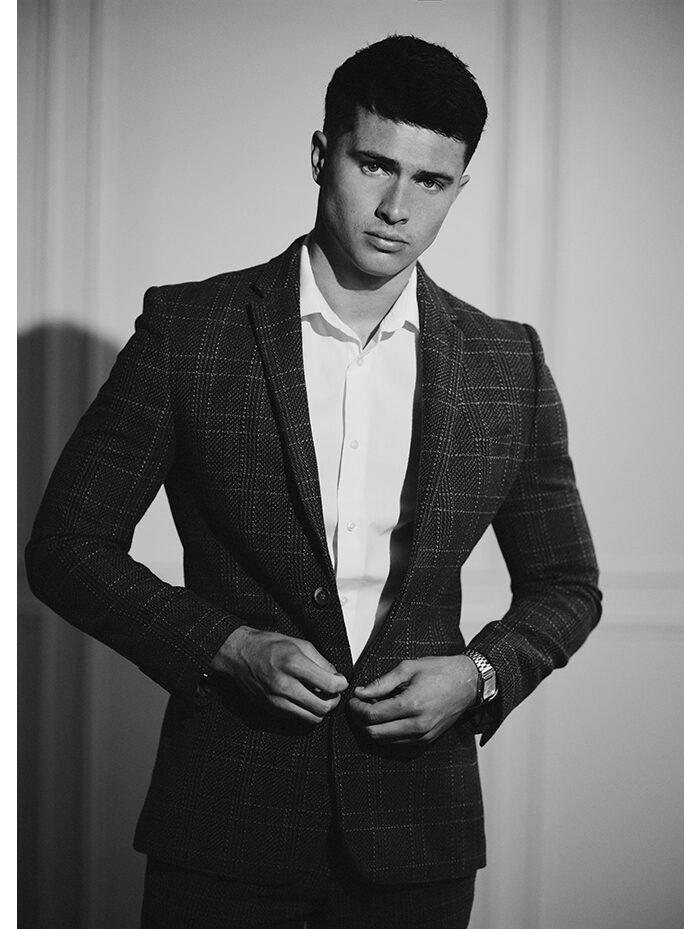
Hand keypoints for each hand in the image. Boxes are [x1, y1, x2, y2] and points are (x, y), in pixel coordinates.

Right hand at [210, 626, 347, 723]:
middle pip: (322, 707)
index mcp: (293, 663)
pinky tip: (305, 699)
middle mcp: (284, 684)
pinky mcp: (271, 709)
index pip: (329, 684)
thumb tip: (336, 675)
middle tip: (334, 692)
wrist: (238, 654)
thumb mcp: (298, 643)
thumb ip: (320, 661)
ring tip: (321, 697)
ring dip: (321, 710)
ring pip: (311, 718)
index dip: (341, 684)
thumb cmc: (267, 645)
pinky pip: (297, 718)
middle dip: (334, 701)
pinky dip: (306, 712)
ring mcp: (276, 700)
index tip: (341, 681)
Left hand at [347, 655, 478, 744]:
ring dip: (372, 728)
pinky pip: (398, 744)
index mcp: (412, 705)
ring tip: (372, 710)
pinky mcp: (427, 741)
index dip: (357, 709)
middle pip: (375, 733)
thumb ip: (382, 682)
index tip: (353, 699)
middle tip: (358, 706)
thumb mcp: (408, 668)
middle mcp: (418, 725)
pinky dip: (386, 734)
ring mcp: (423, 736)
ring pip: (385, 742)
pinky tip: (386, 718)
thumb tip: (361, 692)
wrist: (468, 683)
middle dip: (360, 720)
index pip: (373, 715)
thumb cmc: (440, 671)